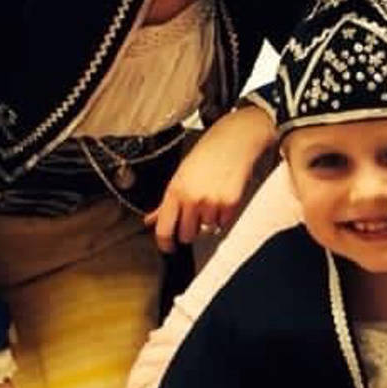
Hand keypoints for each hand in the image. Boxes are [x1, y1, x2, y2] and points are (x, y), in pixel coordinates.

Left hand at [148, 104, 273, 252]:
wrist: (236, 140)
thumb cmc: (208, 153)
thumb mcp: (181, 175)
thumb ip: (165, 202)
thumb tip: (150, 220)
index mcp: (175, 190)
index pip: (164, 229)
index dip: (165, 244)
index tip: (168, 247)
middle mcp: (192, 199)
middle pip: (187, 235)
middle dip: (190, 229)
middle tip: (195, 214)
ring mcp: (212, 202)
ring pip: (207, 229)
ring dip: (209, 219)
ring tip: (212, 197)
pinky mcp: (230, 204)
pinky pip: (223, 223)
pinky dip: (223, 216)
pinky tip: (222, 197)